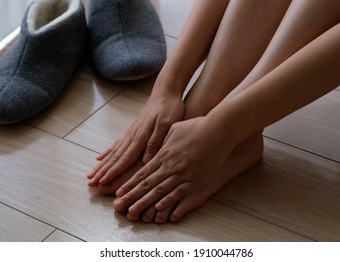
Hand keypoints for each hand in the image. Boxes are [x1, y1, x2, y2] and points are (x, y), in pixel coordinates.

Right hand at [87, 91, 183, 186]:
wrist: (165, 92)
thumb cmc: (169, 107)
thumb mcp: (167, 124)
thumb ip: (156, 141)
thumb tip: (146, 160)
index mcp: (141, 136)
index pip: (125, 158)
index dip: (114, 171)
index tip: (103, 182)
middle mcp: (132, 135)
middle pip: (115, 157)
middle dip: (103, 171)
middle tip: (91, 183)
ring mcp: (131, 132)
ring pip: (114, 152)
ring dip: (102, 165)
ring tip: (91, 175)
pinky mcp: (132, 130)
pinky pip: (117, 144)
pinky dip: (107, 152)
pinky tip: (99, 158)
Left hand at [113, 116, 234, 219]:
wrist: (219, 131)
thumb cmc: (198, 127)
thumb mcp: (175, 129)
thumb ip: (163, 140)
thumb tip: (156, 147)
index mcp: (164, 154)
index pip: (142, 173)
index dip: (130, 184)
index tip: (119, 193)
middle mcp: (170, 166)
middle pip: (147, 185)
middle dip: (131, 197)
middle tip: (119, 207)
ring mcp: (183, 174)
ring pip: (159, 192)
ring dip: (145, 203)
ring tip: (133, 212)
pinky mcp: (196, 180)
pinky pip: (179, 194)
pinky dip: (167, 202)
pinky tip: (158, 209)